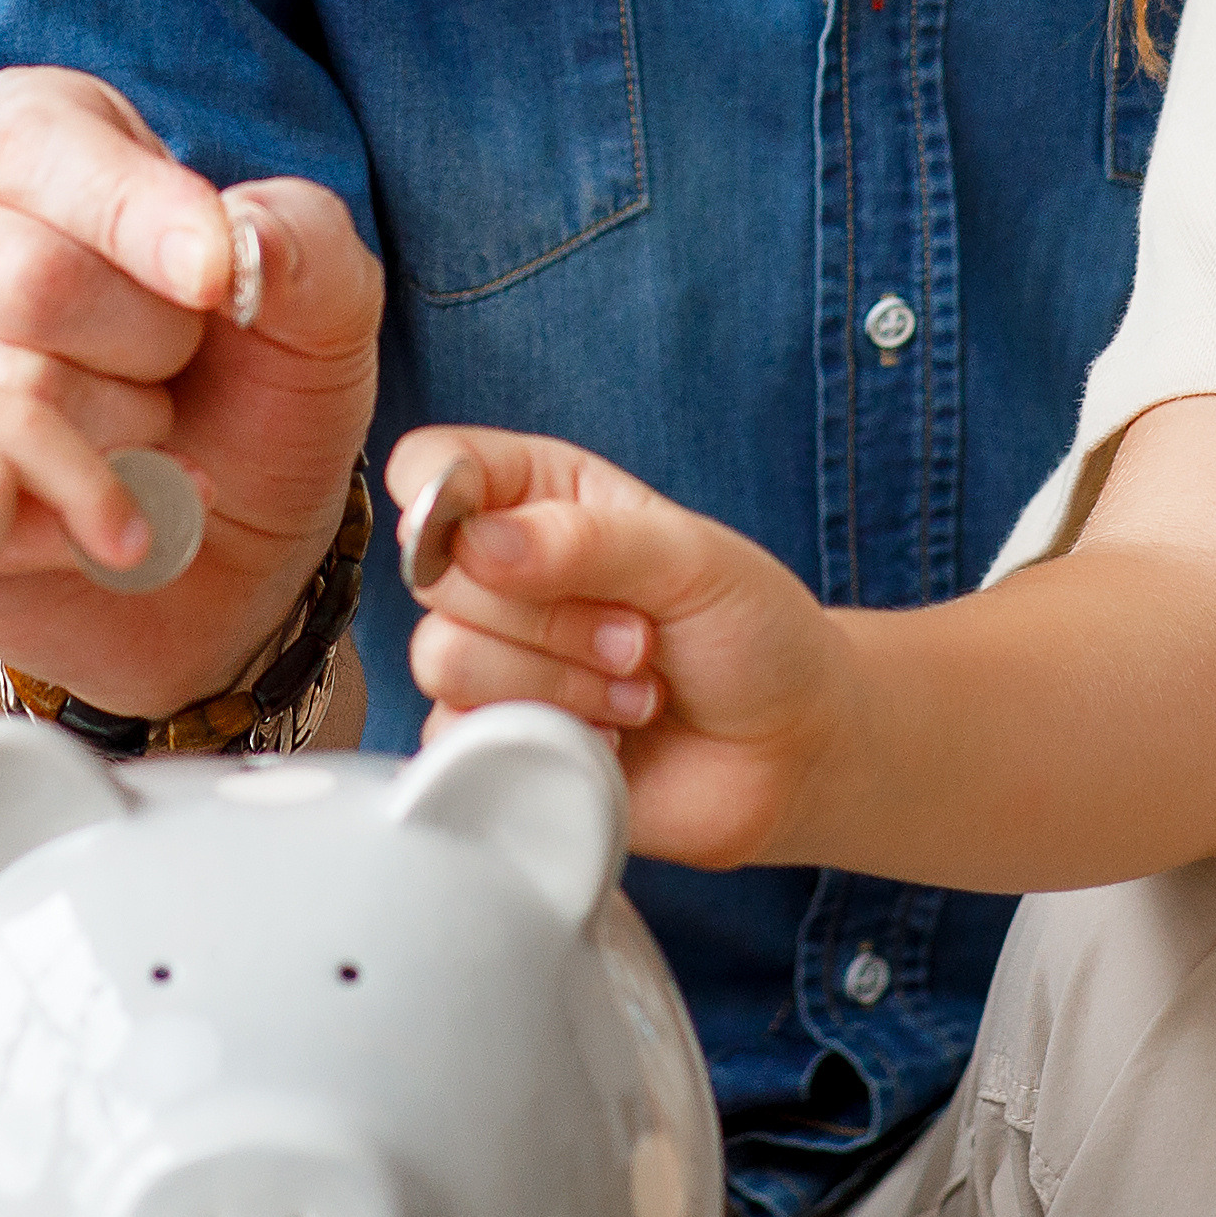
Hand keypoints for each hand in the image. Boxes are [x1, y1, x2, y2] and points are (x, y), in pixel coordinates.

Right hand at [0, 69, 382, 717]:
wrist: (224, 555)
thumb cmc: (253, 396)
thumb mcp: (324, 304)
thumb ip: (305, 240)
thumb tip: (241, 238)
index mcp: (26, 140)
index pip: (43, 151)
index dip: (142, 218)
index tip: (215, 281)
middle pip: (28, 276)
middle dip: (150, 341)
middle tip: (179, 362)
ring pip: (15, 391)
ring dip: (126, 434)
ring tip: (143, 427)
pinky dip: (90, 513)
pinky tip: (112, 505)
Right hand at [392, 424, 855, 869]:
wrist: (785, 752)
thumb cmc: (750, 635)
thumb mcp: (692, 561)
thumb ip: (585, 540)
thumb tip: (474, 541)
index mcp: (539, 495)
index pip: (430, 464)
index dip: (440, 497)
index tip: (505, 540)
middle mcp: (500, 573)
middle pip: (434, 576)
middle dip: (552, 616)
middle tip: (639, 634)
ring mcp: (491, 662)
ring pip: (445, 659)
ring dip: (563, 684)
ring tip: (636, 687)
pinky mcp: (492, 743)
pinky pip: (460, 737)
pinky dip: (552, 741)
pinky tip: (608, 738)